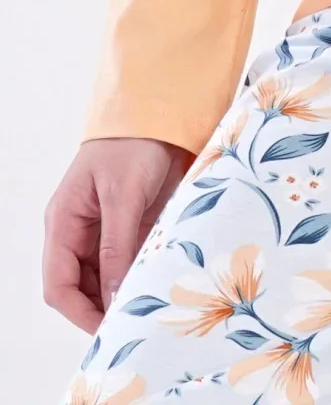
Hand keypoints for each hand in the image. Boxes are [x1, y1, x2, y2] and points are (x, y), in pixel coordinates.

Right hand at [43, 135, 195, 331]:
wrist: (159, 115)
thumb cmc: (132, 144)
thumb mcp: (125, 195)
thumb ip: (117, 245)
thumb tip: (112, 296)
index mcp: (63, 222)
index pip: (58, 284)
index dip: (79, 312)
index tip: (107, 329)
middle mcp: (76, 233)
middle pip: (79, 289)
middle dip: (101, 309)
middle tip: (133, 323)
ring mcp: (101, 232)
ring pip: (102, 280)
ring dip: (120, 294)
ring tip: (147, 307)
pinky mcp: (125, 229)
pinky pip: (124, 264)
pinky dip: (136, 277)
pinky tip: (154, 285)